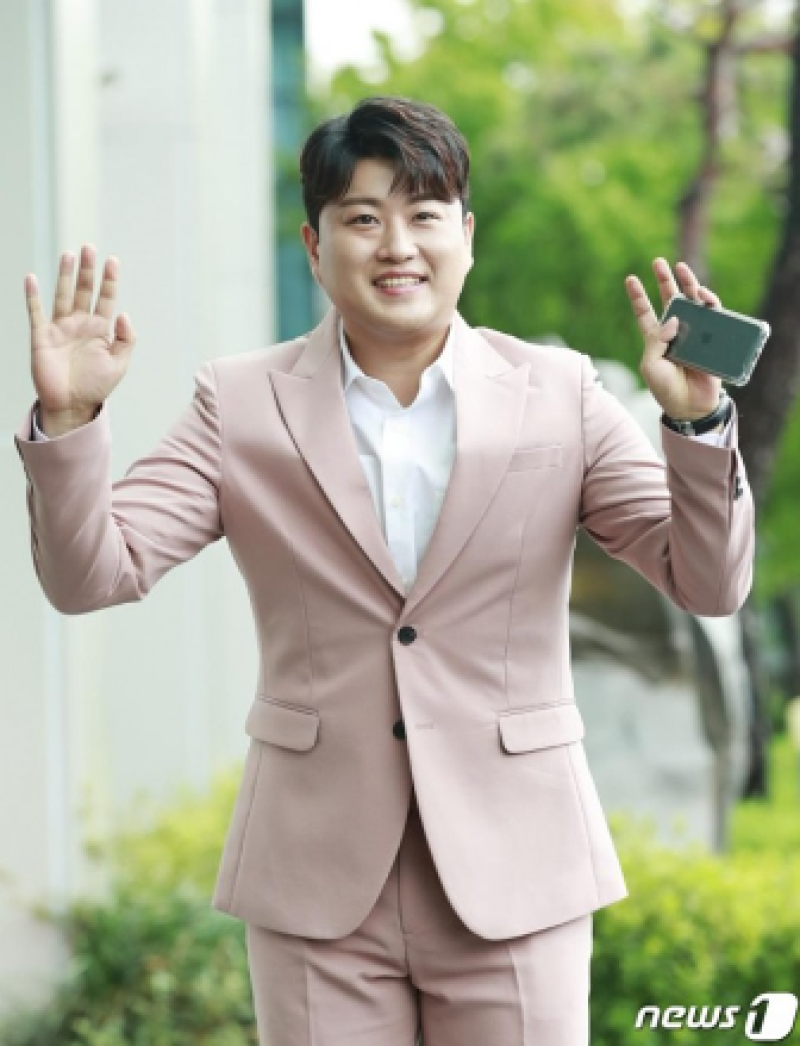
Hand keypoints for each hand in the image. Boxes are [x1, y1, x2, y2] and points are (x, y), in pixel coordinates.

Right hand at [25, 244, 135, 425]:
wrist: (72, 406)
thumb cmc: (96, 387)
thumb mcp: (119, 364)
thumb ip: (125, 339)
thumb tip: (123, 313)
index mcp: (100, 330)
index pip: (106, 299)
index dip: (109, 280)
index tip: (112, 260)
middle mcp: (80, 324)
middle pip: (84, 291)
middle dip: (87, 270)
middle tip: (89, 248)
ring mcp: (60, 328)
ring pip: (62, 295)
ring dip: (65, 275)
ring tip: (69, 255)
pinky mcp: (42, 336)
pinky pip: (36, 312)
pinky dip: (33, 295)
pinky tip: (33, 278)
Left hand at [625, 257, 721, 420]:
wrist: (690, 406)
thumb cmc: (665, 389)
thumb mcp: (651, 365)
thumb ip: (657, 341)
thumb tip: (674, 318)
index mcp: (656, 340)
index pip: (645, 314)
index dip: (638, 297)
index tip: (630, 278)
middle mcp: (675, 333)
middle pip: (669, 301)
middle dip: (664, 280)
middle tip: (658, 261)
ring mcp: (694, 334)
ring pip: (691, 303)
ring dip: (687, 283)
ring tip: (681, 266)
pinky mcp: (712, 339)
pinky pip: (712, 315)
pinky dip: (708, 302)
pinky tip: (701, 293)